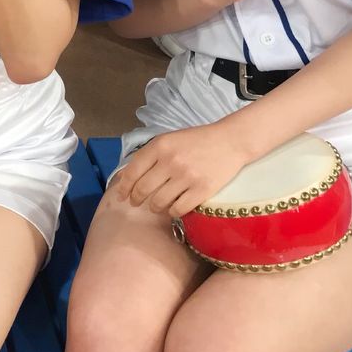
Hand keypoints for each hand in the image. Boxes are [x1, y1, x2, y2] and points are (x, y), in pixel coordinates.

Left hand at [110, 123, 251, 216]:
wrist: (230, 141)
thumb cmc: (197, 141)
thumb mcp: (169, 140)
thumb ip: (149, 156)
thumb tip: (125, 177)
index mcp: (159, 146)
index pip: (132, 171)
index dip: (123, 187)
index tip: (121, 195)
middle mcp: (170, 161)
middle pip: (143, 189)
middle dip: (136, 199)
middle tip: (136, 203)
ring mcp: (186, 177)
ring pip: (158, 202)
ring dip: (154, 207)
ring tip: (156, 206)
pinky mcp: (202, 190)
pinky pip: (178, 209)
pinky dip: (172, 211)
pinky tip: (173, 208)